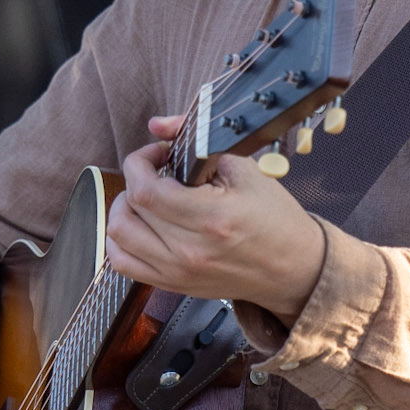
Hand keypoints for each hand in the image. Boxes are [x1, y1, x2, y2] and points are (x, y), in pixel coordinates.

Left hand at [106, 115, 325, 325]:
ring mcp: (178, 272)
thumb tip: (158, 125)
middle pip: (129, 210)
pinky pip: (122, 263)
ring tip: (147, 198)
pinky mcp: (173, 284)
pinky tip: (141, 224)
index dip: (140, 162)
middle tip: (157, 172)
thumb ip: (197, 141)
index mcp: (210, 218)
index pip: (145, 190)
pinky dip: (120, 240)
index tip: (158, 154)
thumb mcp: (244, 169)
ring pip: (117, 237)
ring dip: (125, 208)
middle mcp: (190, 251)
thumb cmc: (274, 218)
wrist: (292, 267)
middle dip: (135, 179)